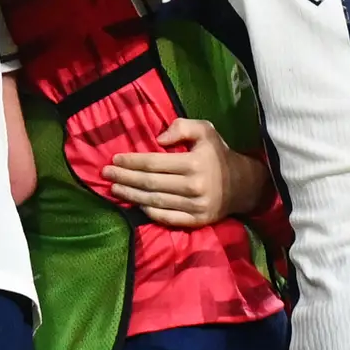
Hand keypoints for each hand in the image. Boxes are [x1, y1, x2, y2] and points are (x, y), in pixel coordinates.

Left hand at [102, 118, 264, 229]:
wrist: (243, 185)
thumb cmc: (218, 154)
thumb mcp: (205, 130)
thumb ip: (182, 127)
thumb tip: (158, 139)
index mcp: (194, 163)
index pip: (154, 163)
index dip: (131, 162)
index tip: (114, 159)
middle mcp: (194, 186)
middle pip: (150, 183)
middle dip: (124, 178)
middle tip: (106, 174)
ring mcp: (195, 206)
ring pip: (155, 202)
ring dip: (131, 196)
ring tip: (114, 189)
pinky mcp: (197, 221)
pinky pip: (167, 218)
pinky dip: (149, 213)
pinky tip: (136, 204)